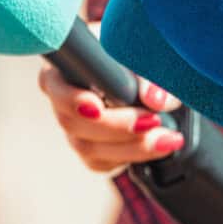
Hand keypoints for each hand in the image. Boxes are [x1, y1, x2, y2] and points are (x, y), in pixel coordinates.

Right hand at [37, 22, 183, 172]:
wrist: (156, 81)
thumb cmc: (145, 62)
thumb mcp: (153, 61)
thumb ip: (153, 78)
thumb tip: (154, 99)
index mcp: (68, 68)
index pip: (53, 84)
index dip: (72, 99)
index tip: (97, 107)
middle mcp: (65, 100)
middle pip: (72, 122)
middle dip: (116, 126)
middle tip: (153, 120)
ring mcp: (75, 128)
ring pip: (89, 148)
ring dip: (133, 145)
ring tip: (168, 136)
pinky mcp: (91, 150)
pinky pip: (103, 162)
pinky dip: (135, 156)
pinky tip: (161, 144)